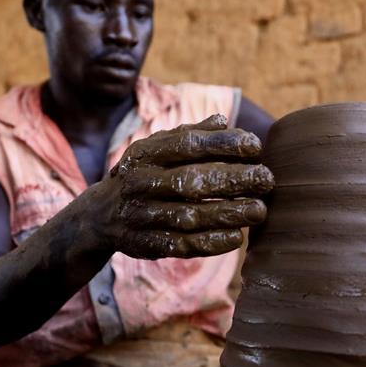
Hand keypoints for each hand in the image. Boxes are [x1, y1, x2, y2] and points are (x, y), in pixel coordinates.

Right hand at [90, 114, 273, 258]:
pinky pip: (182, 245)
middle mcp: (141, 183)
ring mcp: (142, 216)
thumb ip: (190, 135)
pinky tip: (237, 238)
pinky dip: (211, 243)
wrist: (99, 216)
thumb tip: (223, 121)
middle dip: (233, 180)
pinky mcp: (146, 244)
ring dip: (228, 214)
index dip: (224, 144)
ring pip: (189, 216)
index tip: (256, 146)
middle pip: (192, 181)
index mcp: (146, 154)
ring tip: (259, 210)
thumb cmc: (143, 174)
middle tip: (267, 180)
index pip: (188, 145)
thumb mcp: (157, 148)